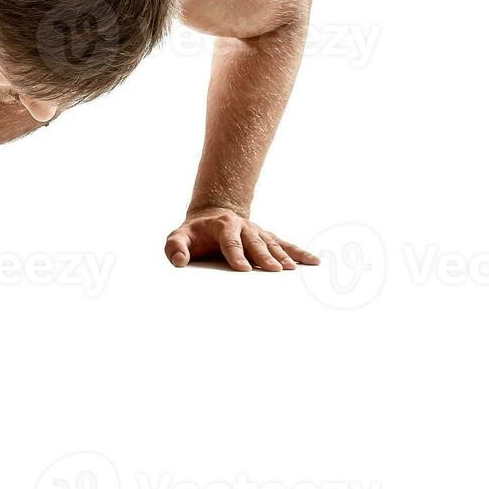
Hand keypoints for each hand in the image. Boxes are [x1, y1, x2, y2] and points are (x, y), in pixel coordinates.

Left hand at [164, 207, 319, 271]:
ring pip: (272, 243)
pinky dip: (298, 252)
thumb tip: (179, 262)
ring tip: (292, 269)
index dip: (236, 255)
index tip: (243, 269)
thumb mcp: (178, 237)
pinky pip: (284, 244)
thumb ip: (175, 248)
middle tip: (273, 270)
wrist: (211, 217)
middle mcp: (242, 226)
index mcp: (222, 225)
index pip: (229, 241)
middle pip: (254, 243)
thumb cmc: (194, 233)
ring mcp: (256, 231)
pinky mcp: (266, 237)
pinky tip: (313, 261)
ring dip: (283, 256)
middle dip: (264, 256)